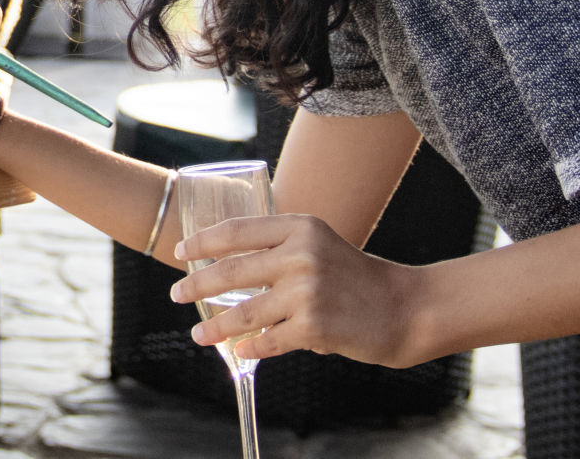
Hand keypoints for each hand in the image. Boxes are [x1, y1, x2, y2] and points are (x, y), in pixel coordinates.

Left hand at [169, 213, 427, 367]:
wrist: (404, 308)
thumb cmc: (355, 277)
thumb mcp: (318, 244)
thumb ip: (279, 248)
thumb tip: (226, 264)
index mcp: (299, 228)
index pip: (236, 231)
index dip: (202, 242)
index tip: (180, 252)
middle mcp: (300, 256)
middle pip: (231, 271)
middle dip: (196, 285)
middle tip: (175, 294)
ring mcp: (306, 292)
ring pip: (244, 312)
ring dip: (215, 326)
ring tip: (198, 334)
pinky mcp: (314, 327)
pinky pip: (268, 340)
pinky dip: (251, 348)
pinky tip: (239, 351)